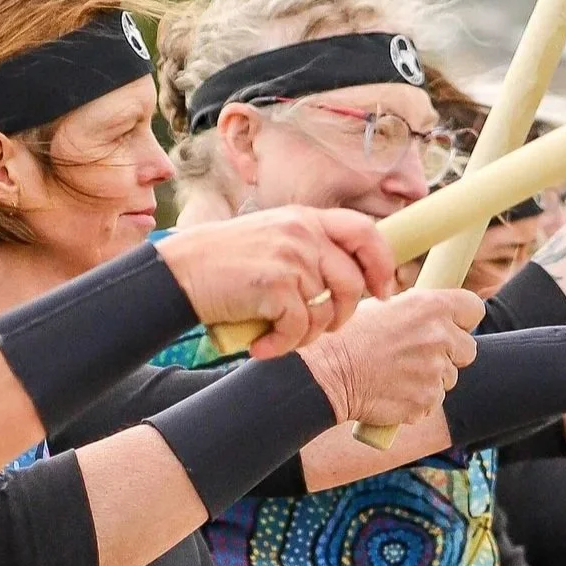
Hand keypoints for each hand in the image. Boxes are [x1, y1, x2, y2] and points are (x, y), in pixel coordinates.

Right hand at [156, 206, 395, 352]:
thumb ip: (310, 249)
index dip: (382, 265)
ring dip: (307, 335)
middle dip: (344, 315)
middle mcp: (303, 232)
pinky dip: (283, 346)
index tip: (384, 292)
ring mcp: (291, 257)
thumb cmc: (226, 264)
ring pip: (326, 312)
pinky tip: (262, 348)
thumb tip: (352, 281)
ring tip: (282, 337)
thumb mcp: (274, 240)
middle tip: (322, 329)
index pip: (366, 233)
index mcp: (307, 218)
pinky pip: (299, 328)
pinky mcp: (275, 285)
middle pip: (353, 283)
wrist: (182, 271)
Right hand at [303, 286, 481, 428]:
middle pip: (467, 349)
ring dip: (431, 378)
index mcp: (431, 306)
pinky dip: (417, 400)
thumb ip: (420, 311)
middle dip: (449, 353)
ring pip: (449, 378)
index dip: (464, 319)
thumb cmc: (350, 336)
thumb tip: (438, 315)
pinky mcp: (427, 400)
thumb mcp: (385, 306)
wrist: (328, 372)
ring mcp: (435, 371)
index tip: (452, 326)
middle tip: (419, 355)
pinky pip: (433, 401)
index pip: (474, 309)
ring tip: (398, 374)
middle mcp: (439, 337)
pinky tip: (393, 391)